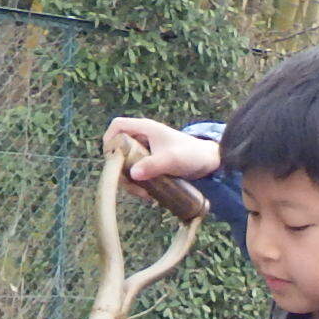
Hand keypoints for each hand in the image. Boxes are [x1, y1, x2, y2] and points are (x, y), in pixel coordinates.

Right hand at [102, 117, 220, 201]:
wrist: (208, 162)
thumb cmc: (191, 155)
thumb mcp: (171, 160)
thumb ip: (153, 165)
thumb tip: (133, 175)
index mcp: (145, 128)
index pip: (118, 125)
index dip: (109, 139)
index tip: (110, 159)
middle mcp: (143, 137)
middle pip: (118, 149)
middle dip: (120, 168)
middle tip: (129, 184)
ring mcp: (147, 151)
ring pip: (126, 163)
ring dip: (129, 180)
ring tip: (142, 193)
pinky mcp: (152, 163)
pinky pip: (137, 172)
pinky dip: (138, 183)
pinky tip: (148, 193)